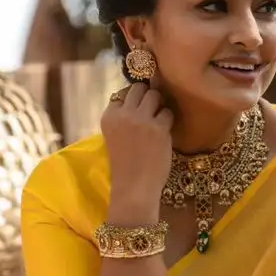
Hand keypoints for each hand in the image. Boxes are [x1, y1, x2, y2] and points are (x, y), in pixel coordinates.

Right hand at [100, 82, 173, 215]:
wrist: (134, 187)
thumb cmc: (125, 165)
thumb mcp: (115, 136)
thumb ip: (122, 118)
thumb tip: (141, 97)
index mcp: (108, 117)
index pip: (121, 94)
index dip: (132, 99)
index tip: (137, 110)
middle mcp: (123, 115)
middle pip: (138, 88)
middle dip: (147, 94)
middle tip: (152, 109)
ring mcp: (141, 120)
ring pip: (154, 95)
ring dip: (159, 104)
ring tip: (158, 119)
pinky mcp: (159, 128)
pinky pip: (168, 112)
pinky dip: (168, 120)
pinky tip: (164, 132)